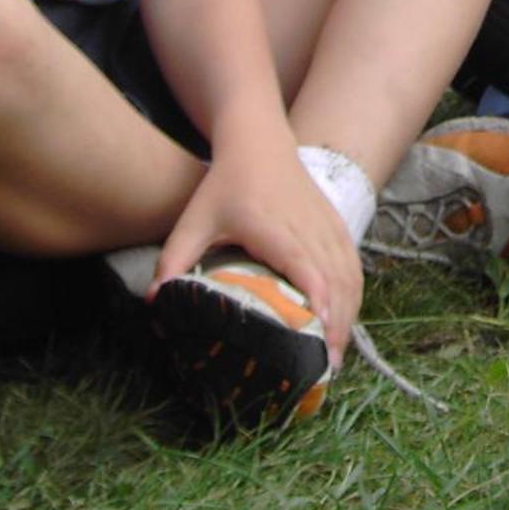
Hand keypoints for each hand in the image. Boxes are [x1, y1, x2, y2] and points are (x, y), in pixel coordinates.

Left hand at [153, 155, 362, 369]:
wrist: (259, 143)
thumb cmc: (225, 184)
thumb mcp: (194, 219)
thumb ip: (174, 259)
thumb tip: (155, 301)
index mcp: (273, 227)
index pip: (304, 264)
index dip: (317, 298)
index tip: (320, 333)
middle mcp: (306, 227)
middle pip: (333, 279)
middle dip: (335, 324)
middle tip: (326, 365)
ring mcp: (326, 225)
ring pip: (348, 274)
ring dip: (348, 314)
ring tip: (337, 353)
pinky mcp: (336, 225)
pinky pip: (352, 264)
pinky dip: (354, 295)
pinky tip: (347, 320)